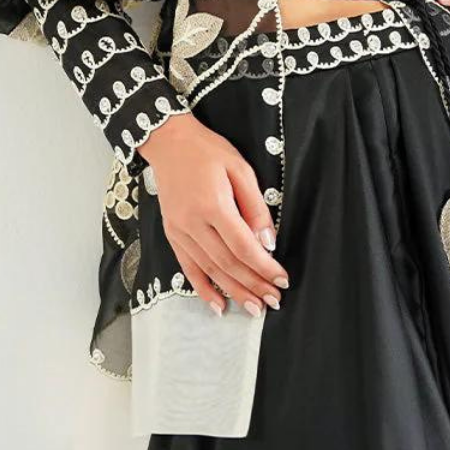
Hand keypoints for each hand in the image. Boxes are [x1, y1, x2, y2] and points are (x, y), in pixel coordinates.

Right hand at [134, 112, 289, 318]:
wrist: (168, 142)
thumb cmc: (207, 151)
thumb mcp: (240, 169)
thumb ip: (256, 207)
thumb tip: (268, 241)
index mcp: (213, 205)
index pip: (244, 246)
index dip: (264, 267)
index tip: (282, 279)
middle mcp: (193, 223)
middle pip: (228, 263)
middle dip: (253, 285)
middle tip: (273, 301)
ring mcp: (179, 231)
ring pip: (210, 270)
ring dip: (233, 292)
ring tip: (253, 308)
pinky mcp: (172, 234)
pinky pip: (187, 268)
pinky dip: (203, 289)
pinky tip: (217, 305)